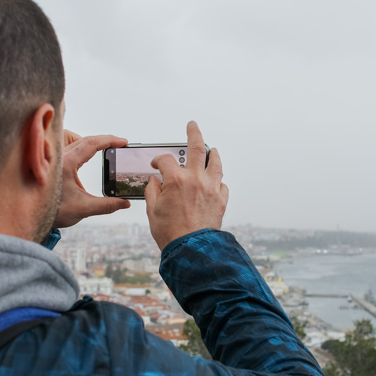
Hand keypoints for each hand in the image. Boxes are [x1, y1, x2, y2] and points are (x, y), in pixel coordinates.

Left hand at [52, 131, 130, 228]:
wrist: (30, 216)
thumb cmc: (53, 211)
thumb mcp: (83, 209)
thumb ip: (107, 205)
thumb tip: (125, 203)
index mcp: (67, 163)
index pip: (92, 143)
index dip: (110, 140)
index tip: (123, 142)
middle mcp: (58, 156)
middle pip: (85, 139)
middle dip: (104, 141)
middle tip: (119, 145)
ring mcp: (53, 158)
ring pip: (73, 139)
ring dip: (88, 142)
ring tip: (101, 149)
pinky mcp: (51, 163)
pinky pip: (65, 146)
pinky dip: (76, 147)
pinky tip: (83, 158)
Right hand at [145, 121, 228, 249]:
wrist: (191, 250)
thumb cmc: (170, 233)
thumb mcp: (152, 210)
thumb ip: (152, 190)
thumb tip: (155, 180)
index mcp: (176, 180)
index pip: (166, 160)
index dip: (158, 160)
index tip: (155, 165)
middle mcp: (196, 179)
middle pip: (197, 147)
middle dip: (194, 133)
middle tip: (192, 125)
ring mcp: (212, 188)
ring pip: (216, 163)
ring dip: (212, 153)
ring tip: (211, 149)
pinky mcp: (221, 200)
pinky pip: (222, 184)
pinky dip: (218, 180)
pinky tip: (214, 181)